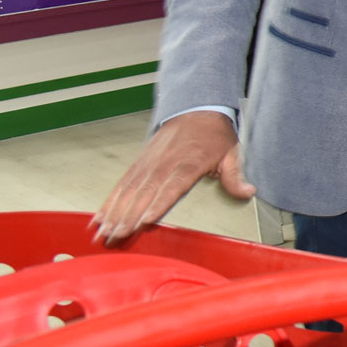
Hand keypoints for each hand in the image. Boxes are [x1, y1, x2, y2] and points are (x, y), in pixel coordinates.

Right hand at [91, 111, 253, 244]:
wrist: (196, 108)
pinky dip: (109, 202)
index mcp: (188, 164)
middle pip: (144, 194)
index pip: (171, 188)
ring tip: (102, 233)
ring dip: (114, 214)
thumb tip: (248, 192)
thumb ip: (235, 177)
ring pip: (127, 192)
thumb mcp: (231, 154)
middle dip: (128, 218)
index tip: (145, 221)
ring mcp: (148, 164)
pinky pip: (121, 185)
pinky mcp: (139, 164)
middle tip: (116, 238)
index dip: (158, 205)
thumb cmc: (213, 134)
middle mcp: (164, 165)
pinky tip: (99, 218)